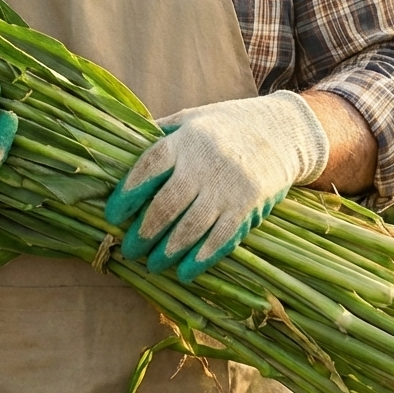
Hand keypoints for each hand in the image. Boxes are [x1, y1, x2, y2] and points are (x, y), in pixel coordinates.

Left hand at [105, 91, 328, 281]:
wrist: (281, 130)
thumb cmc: (224, 126)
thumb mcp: (189, 120)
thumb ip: (158, 137)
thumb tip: (118, 153)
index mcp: (186, 139)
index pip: (150, 166)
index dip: (128, 193)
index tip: (112, 216)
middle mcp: (206, 162)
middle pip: (168, 202)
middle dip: (146, 231)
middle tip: (130, 250)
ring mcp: (229, 185)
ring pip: (193, 225)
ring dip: (170, 250)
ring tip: (153, 265)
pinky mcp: (249, 205)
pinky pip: (223, 237)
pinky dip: (202, 257)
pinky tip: (185, 271)